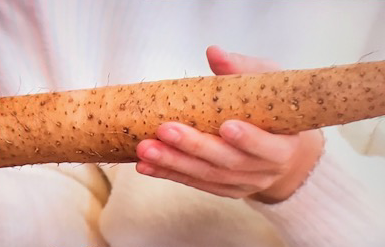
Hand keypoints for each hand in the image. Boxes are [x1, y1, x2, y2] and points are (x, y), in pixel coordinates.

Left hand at [136, 46, 323, 203]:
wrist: (280, 151)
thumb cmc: (272, 112)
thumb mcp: (267, 88)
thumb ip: (243, 70)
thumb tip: (213, 51)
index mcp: (282, 147)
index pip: (267, 147)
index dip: (249, 139)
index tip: (226, 126)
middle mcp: (263, 171)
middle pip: (226, 163)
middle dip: (194, 147)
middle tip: (165, 130)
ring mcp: (241, 184)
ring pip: (205, 176)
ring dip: (172, 162)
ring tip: (145, 149)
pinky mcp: (221, 189)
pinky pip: (192, 182)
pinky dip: (167, 173)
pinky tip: (144, 165)